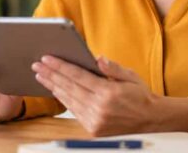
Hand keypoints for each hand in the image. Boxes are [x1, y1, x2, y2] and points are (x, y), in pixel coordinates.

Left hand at [32, 55, 156, 135]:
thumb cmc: (140, 95)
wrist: (151, 120)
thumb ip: (113, 68)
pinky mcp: (93, 128)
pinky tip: (55, 89)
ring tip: (41, 76)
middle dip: (51, 75)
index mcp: (108, 93)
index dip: (60, 66)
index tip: (47, 58)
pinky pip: (74, 110)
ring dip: (53, 86)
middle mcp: (100, 108)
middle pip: (69, 87)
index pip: (78, 76)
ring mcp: (95, 120)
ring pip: (68, 100)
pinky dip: (63, 99)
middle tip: (37, 65)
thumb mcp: (131, 76)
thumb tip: (97, 59)